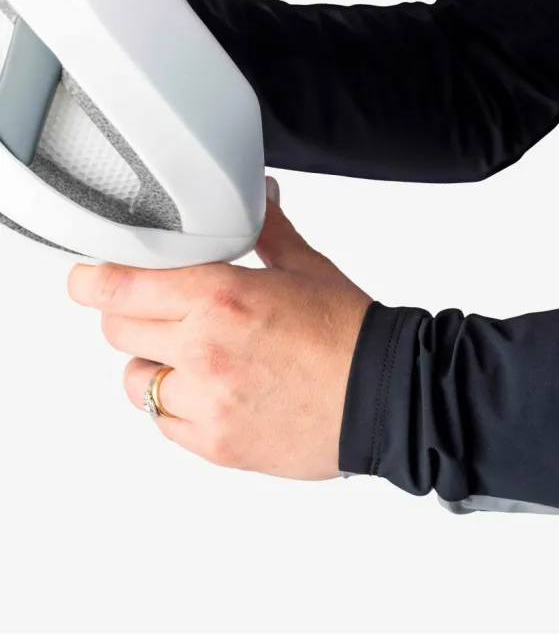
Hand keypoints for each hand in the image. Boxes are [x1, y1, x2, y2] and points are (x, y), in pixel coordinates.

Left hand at [67, 180, 372, 479]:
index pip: (119, 286)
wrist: (388, 397)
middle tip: (168, 316)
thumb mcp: (308, 270)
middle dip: (135, 318)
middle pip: (119, 331)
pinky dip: (179, 407)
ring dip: (155, 367)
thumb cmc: (353, 335)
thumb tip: (259, 196)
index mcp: (223, 297)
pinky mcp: (216, 443)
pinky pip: (164, 422)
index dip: (93, 281)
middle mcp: (206, 349)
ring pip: (136, 382)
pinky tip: (215, 394)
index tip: (88, 280)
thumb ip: (268, 231)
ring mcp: (208, 402)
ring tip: (196, 362)